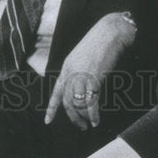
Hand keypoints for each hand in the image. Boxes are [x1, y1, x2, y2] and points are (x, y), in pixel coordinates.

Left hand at [44, 12, 136, 129]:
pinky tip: (96, 120)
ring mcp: (82, 75)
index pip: (57, 92)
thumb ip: (79, 72)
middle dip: (73, 117)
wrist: (110, 32)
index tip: (47, 121)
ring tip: (90, 123)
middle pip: (67, 102)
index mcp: (67, 67)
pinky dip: (93, 114)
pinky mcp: (94, 78)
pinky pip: (91, 102)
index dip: (51, 108)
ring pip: (78, 104)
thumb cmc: (99, 42)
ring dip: (84, 117)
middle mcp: (71, 72)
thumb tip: (81, 90)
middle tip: (80, 126)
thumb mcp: (82, 57)